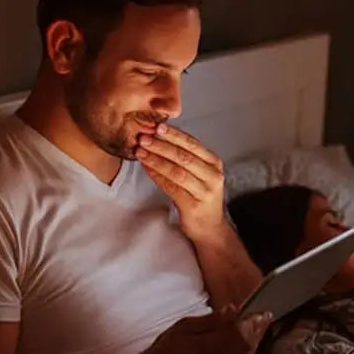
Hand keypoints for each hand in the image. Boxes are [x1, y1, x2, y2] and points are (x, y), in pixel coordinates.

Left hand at [135, 124, 225, 239]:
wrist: (210, 227)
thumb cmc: (200, 195)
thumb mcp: (199, 172)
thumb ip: (185, 155)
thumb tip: (158, 136)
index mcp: (214, 162)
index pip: (192, 143)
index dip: (173, 134)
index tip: (156, 126)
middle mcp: (213, 175)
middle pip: (183, 156)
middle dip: (161, 145)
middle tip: (143, 137)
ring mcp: (205, 191)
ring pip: (176, 171)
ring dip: (156, 160)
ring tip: (140, 151)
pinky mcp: (193, 205)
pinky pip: (171, 187)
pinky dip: (157, 175)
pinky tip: (146, 168)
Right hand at [145, 307, 271, 353]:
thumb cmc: (165, 351)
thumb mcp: (183, 327)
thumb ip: (210, 321)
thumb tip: (233, 310)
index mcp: (204, 352)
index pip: (239, 337)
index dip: (253, 324)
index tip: (263, 312)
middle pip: (247, 350)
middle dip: (257, 332)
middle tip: (264, 318)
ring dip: (251, 345)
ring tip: (255, 330)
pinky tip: (240, 348)